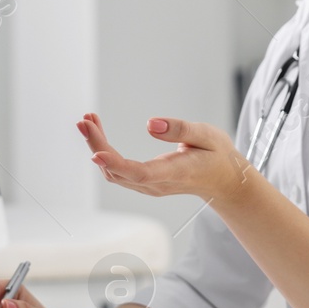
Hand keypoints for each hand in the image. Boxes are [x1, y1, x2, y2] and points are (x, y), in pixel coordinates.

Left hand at [77, 111, 251, 200]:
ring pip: (114, 172)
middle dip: (97, 146)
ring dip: (97, 147)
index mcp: (175, 173)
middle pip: (119, 172)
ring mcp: (149, 186)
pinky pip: (117, 170)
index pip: (140, 173)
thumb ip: (180, 130)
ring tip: (88, 120)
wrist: (224, 181)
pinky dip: (104, 151)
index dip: (116, 164)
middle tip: (84, 121)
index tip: (96, 152)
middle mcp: (157, 184)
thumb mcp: (208, 135)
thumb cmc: (218, 156)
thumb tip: (150, 124)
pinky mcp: (144, 182)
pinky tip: (98, 131)